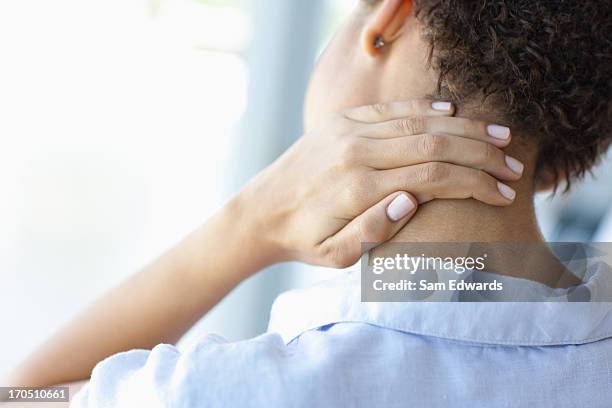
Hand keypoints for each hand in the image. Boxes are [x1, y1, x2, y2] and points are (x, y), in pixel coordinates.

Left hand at [234, 99, 521, 267]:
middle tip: (513, 166)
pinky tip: (453, 112)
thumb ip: (373, 231)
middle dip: (481, 154)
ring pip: (418, 122)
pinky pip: (391, 110)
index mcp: (359, 188)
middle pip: (434, 144)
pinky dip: (425, 109)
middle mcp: (356, 152)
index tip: (502, 193)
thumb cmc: (302, 238)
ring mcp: (348, 131)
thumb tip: (413, 200)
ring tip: (499, 137)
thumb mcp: (334, 255)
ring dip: (464, 128)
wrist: (261, 211)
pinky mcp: (342, 121)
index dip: (474, 183)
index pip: (433, 176)